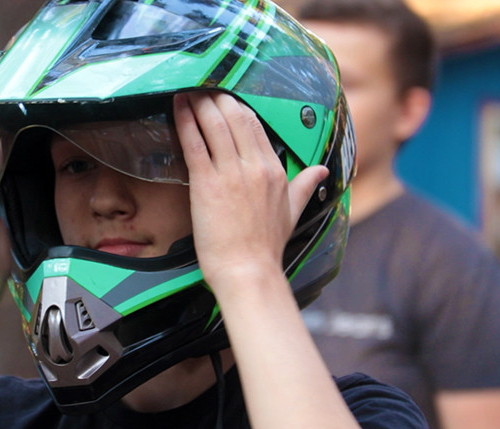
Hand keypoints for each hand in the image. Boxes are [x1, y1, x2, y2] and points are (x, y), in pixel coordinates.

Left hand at [173, 92, 327, 287]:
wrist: (248, 271)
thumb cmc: (265, 248)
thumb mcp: (293, 212)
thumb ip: (305, 186)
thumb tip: (320, 171)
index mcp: (275, 171)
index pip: (255, 126)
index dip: (237, 107)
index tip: (225, 98)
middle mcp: (255, 166)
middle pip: (235, 118)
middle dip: (217, 98)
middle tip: (203, 86)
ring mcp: (231, 173)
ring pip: (215, 125)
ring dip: (200, 103)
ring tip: (188, 90)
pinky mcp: (207, 184)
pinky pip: (195, 144)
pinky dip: (185, 122)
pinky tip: (178, 108)